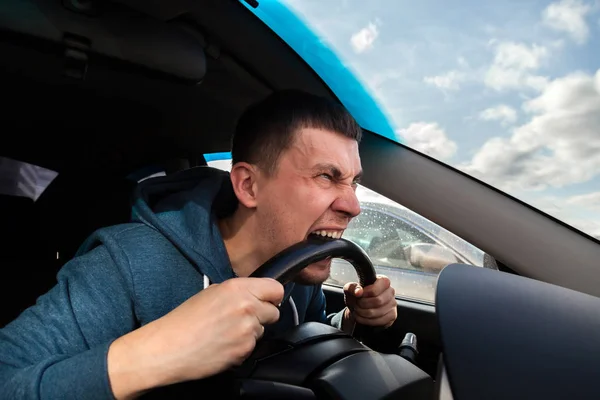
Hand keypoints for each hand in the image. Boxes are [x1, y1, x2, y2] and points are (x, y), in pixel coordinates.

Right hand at [107, 277, 283, 398]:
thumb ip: (238, 292)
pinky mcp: (244, 350)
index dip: (272, 296)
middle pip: (274, 312)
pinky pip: (252, 347)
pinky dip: (242, 347)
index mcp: (238, 288)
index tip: (267, 301)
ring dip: (250, 332)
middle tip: (242, 319)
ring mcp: (247, 330)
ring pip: (262, 331)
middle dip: (262, 316)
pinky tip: (224, 345)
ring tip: (226, 333)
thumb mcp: (211, 292)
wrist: (169, 347)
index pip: (276, 289)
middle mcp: (247, 307)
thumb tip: (254, 295)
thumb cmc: (185, 319)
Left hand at [343, 275, 396, 328]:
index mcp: (382, 281)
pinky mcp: (393, 316)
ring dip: (364, 313)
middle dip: (363, 305)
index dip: (365, 294)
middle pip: (377, 301)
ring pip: (378, 313)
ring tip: (358, 310)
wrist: (358, 306)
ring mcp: (393, 304)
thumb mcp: (350, 289)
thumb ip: (352, 288)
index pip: (375, 290)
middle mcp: (390, 291)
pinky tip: (364, 317)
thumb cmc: (356, 296)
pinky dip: (368, 321)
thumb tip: (359, 292)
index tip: (359, 295)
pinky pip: (380, 321)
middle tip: (357, 304)